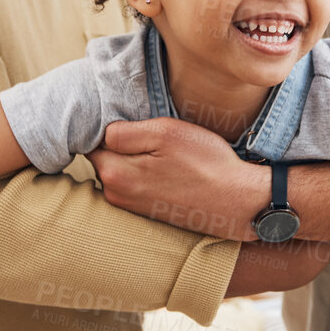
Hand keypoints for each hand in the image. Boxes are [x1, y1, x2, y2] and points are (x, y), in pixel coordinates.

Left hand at [88, 117, 269, 240]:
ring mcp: (130, 206)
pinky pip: (135, 182)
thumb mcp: (165, 133)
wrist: (237, 202)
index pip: (91, 139)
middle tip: (154, 134)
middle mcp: (115, 194)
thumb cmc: (205, 163)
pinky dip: (147, 172)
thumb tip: (100, 132)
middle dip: (122, 142)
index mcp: (114, 174)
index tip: (134, 121)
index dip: (109, 124)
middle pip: (104, 154)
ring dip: (136, 157)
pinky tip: (171, 169)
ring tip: (166, 153)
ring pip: (120, 167)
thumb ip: (124, 132)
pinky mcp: (146, 210)